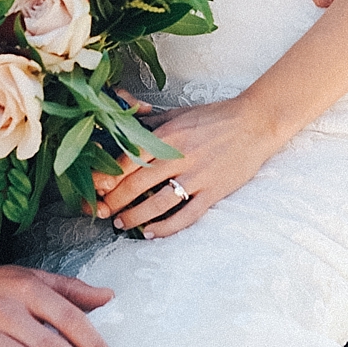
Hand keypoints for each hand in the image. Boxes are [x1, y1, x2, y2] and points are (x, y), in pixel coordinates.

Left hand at [93, 95, 272, 237]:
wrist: (255, 122)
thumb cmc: (213, 117)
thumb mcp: (176, 113)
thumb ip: (147, 120)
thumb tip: (118, 113)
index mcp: (167, 136)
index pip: (127, 161)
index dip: (106, 178)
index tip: (92, 190)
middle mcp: (179, 157)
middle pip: (136, 185)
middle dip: (112, 202)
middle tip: (97, 213)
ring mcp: (197, 177)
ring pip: (157, 204)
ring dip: (134, 217)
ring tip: (119, 223)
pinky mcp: (214, 192)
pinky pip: (186, 216)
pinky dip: (166, 228)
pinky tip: (150, 233)